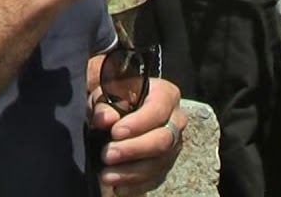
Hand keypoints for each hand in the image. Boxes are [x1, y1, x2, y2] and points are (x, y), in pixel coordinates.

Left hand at [90, 78, 186, 195]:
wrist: (119, 107)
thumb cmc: (115, 95)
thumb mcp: (106, 92)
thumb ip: (105, 104)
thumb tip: (105, 119)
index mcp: (165, 94)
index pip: (157, 110)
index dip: (138, 123)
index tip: (115, 133)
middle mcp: (176, 120)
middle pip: (163, 139)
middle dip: (133, 150)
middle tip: (107, 155)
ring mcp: (173, 144)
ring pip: (159, 163)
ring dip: (131, 172)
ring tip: (106, 175)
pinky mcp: (166, 164)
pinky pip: (156, 179)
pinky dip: (136, 185)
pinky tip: (118, 187)